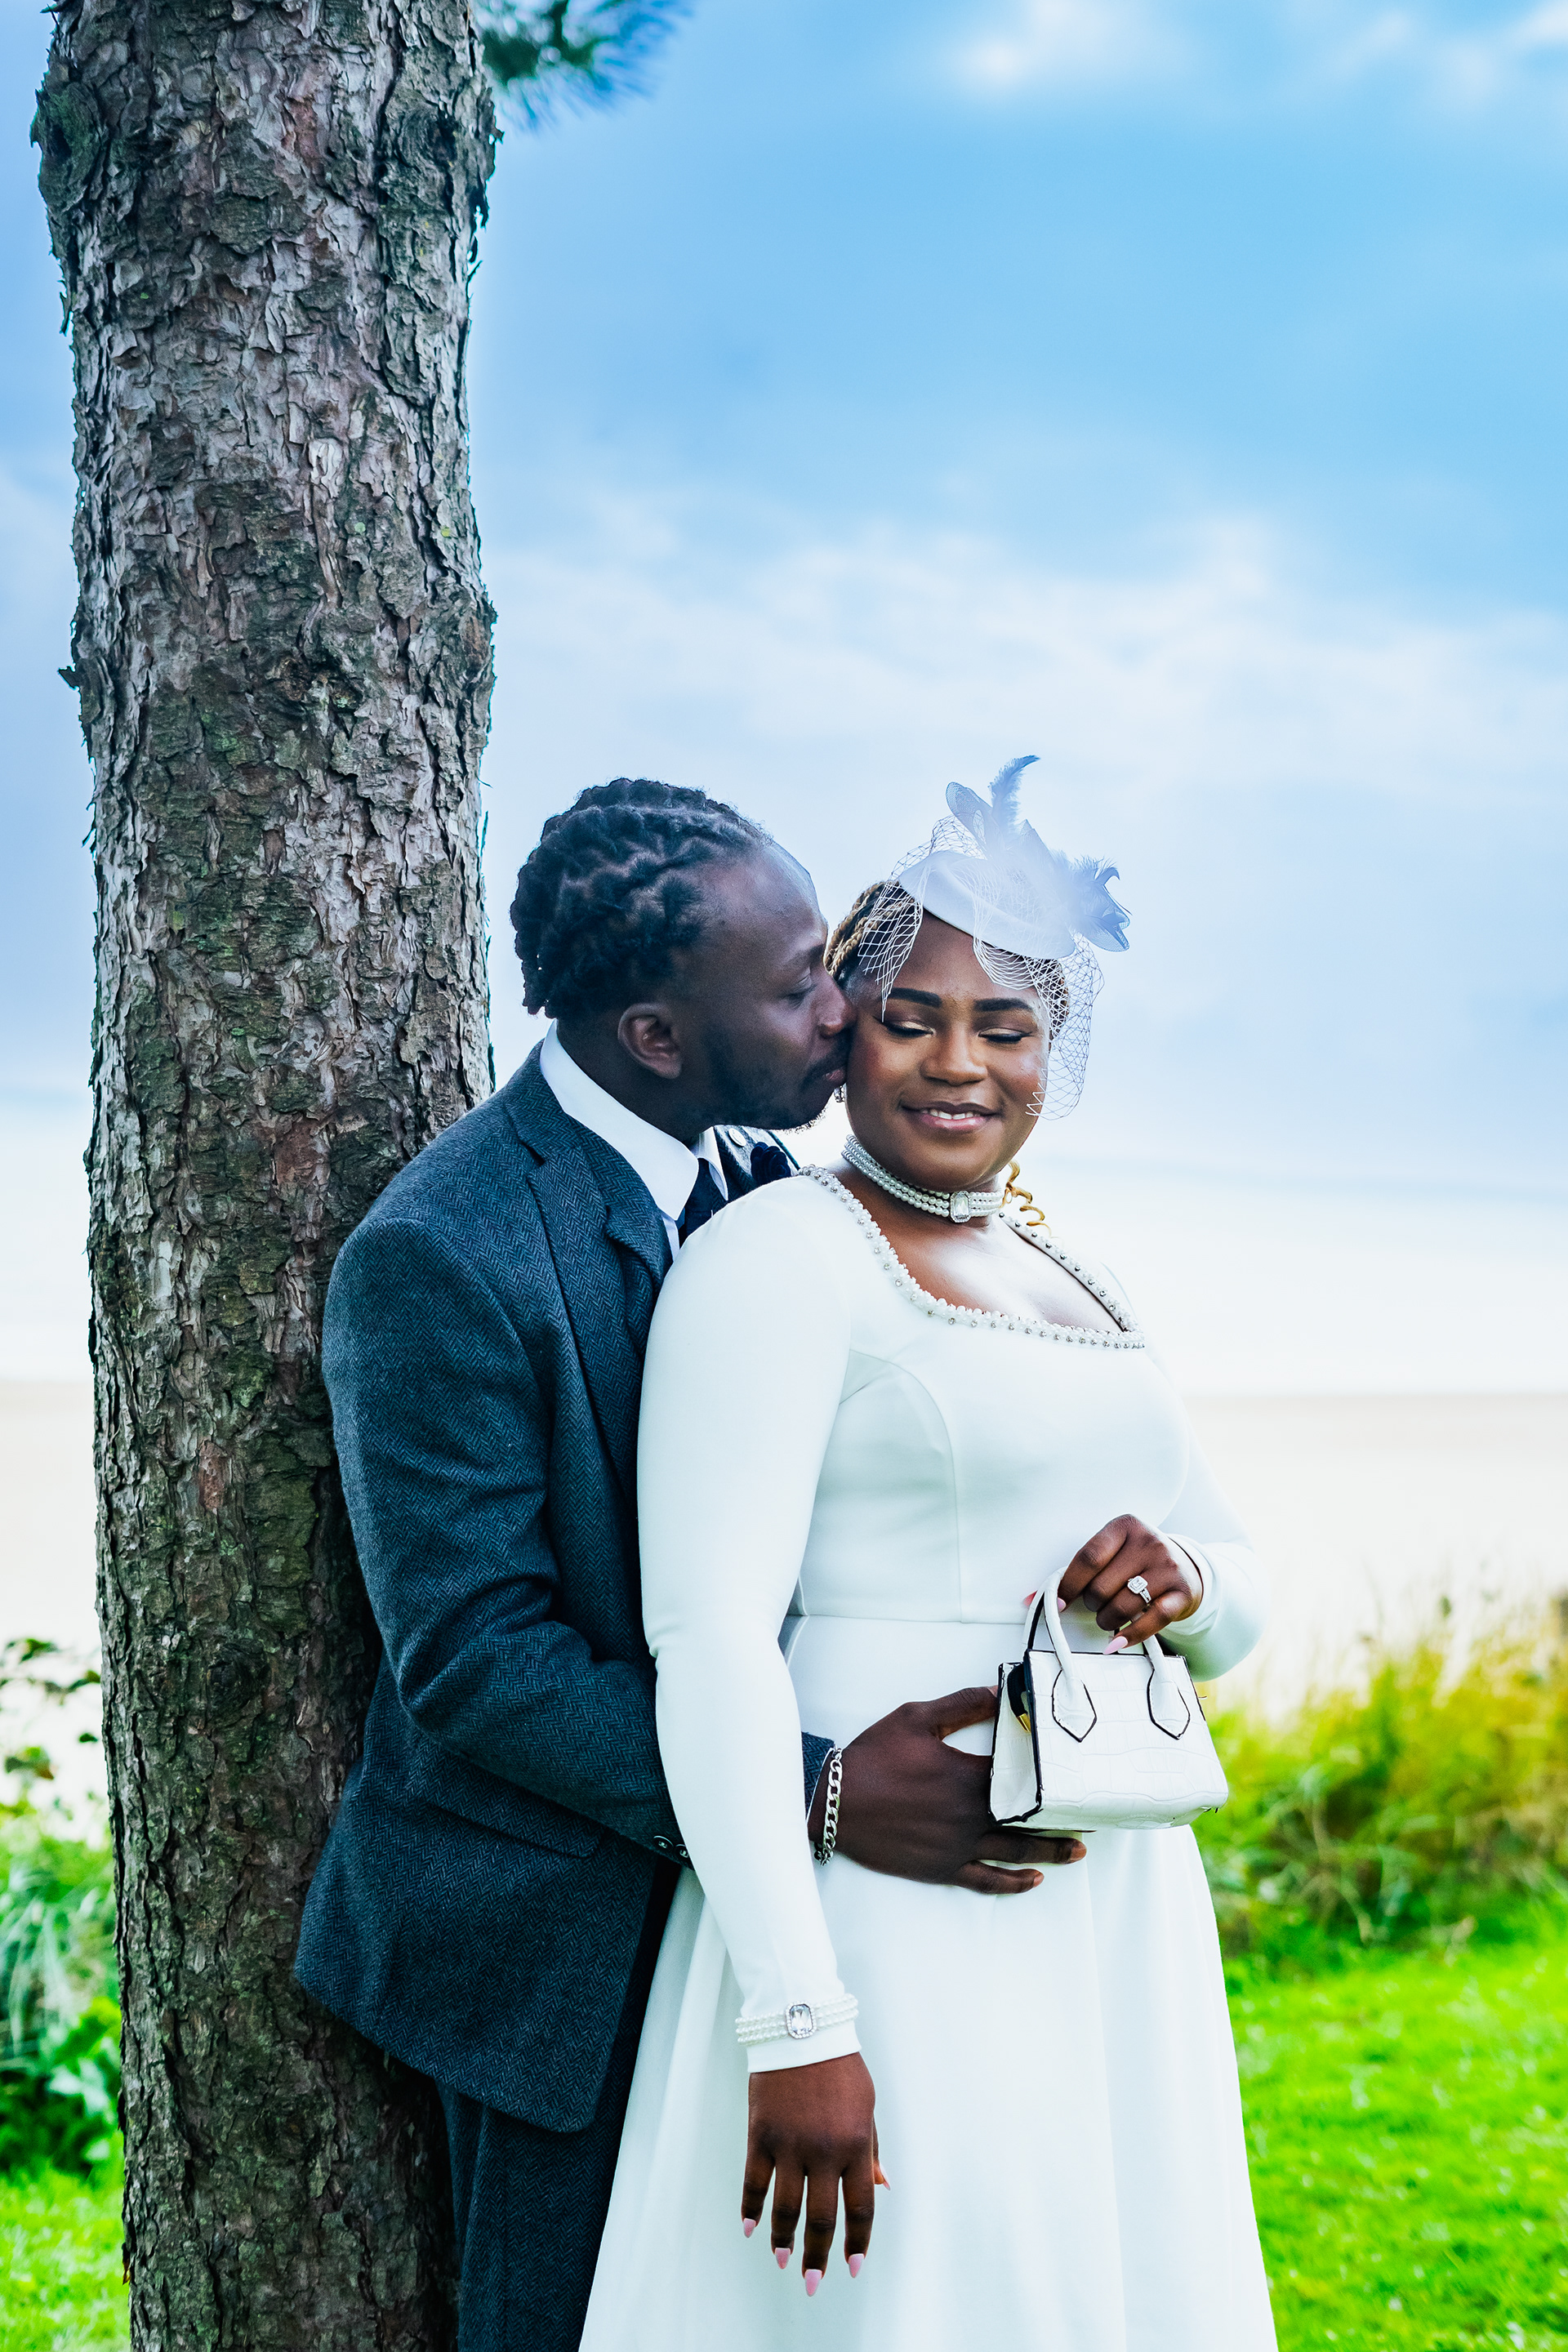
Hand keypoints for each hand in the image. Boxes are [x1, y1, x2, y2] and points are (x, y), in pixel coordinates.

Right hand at [743, 2052, 880, 2289]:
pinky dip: (751, 2208)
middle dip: (818, 2256)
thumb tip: (881, 2188)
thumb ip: (871, 2148)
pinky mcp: (761, 2134)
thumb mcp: (867, 2106)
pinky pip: (754, 2181)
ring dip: (783, 2240)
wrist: (801, 2027)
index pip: (859, 2208)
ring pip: (786, 2207)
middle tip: (813, 2283)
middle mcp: (824, 2150)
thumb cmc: (841, 2068)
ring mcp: (790, 2143)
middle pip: (822, 2217)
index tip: (852, 2268)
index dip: (856, 2243)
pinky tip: (750, 2228)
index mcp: (856, 2144)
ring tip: (781, 2261)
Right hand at [813, 1688, 1084, 1892]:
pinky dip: (1013, 1882)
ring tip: (1079, 1850)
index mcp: (968, 1777)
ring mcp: (958, 1846)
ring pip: (1016, 1852)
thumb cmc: (874, 1757)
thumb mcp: (916, 1717)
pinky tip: (1034, 1879)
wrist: (834, 1802)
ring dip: (1051, 1851)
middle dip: (1064, 1819)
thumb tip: (1001, 1690)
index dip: (1053, 1775)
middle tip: (1094, 1816)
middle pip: (1030, 1821)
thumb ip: (963, 1704)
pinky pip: (985, 1880)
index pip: (1023, 1776)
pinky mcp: (942, 1867)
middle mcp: (971, 1815)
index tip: (1080, 1774)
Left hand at [1057, 1516, 1202, 1650]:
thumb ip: (1078, 1571)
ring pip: (1123, 1606)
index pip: (1088, 1558)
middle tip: (1096, 1605)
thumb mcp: (1112, 1554)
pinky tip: (1118, 1642)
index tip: (1059, 1603)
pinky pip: (1152, 1621)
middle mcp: (1149, 1542)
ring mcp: (1168, 1567)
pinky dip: (1130, 1636)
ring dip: (1107, 1620)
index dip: (1068, 1585)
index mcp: (1125, 1526)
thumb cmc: (1137, 1562)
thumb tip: (1032, 1599)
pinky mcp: (1182, 1593)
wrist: (1186, 1568)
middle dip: (1092, 1604)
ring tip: (1108, 1618)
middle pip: (1102, 1586)